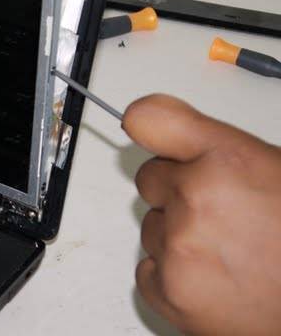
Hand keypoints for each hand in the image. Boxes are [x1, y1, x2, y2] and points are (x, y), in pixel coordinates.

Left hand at [123, 94, 280, 335]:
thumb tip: (179, 145)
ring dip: (178, 239)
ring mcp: (180, 246)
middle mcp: (196, 197)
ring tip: (228, 255)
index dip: (147, 126)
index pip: (150, 120)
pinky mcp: (169, 291)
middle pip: (148, 180)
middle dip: (175, 193)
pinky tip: (213, 280)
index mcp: (227, 160)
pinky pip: (146, 270)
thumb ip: (218, 153)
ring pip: (151, 228)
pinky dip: (172, 277)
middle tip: (220, 215)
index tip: (144, 132)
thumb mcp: (273, 174)